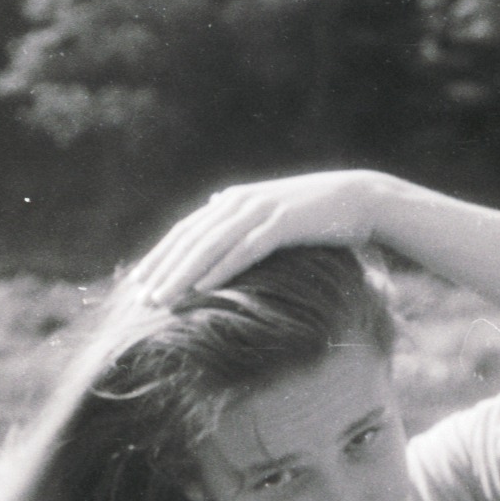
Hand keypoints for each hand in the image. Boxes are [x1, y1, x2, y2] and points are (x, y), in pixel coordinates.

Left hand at [128, 170, 398, 305]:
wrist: (360, 199)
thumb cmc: (318, 210)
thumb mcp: (274, 207)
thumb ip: (242, 208)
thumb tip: (216, 202)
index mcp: (233, 200)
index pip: (185, 231)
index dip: (160, 256)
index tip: (139, 282)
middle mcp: (239, 201)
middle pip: (190, 240)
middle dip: (163, 270)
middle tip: (141, 299)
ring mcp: (260, 211)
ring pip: (210, 247)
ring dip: (183, 275)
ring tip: (163, 301)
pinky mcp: (282, 223)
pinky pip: (244, 251)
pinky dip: (220, 269)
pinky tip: (202, 289)